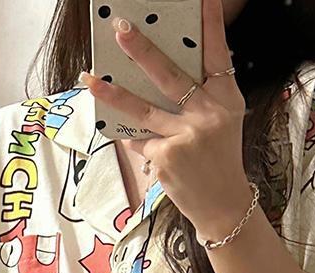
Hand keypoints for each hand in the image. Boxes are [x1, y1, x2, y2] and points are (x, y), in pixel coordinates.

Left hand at [81, 0, 254, 240]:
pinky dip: (130, 135)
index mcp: (226, 100)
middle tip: (121, 29)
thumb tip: (160, 70)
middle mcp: (208, 116)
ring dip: (112, 93)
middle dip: (142, 50)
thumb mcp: (223, 122)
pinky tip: (121, 131)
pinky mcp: (166, 158)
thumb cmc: (218, 160)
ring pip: (141, 109)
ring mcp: (185, 137)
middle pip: (169, 76)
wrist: (223, 206)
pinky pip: (139, 139)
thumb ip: (202, 96)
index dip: (211, 25)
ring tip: (88, 78)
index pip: (218, 55)